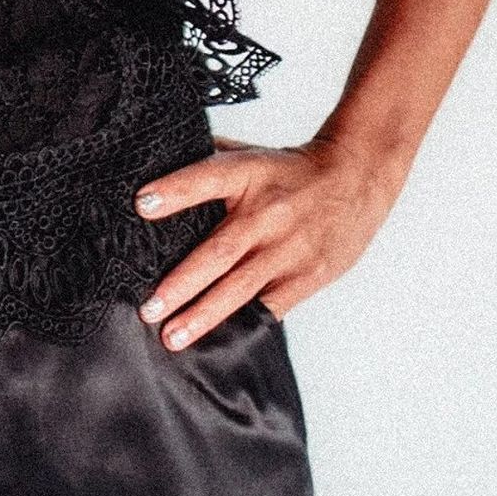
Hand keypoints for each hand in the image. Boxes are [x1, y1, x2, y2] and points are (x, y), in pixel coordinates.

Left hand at [130, 134, 403, 347]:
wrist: (355, 179)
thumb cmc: (290, 170)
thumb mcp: (251, 154)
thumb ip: (208, 160)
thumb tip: (155, 162)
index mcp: (249, 174)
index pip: (207, 178)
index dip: (175, 191)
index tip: (140, 204)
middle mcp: (268, 213)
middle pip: (220, 251)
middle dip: (181, 284)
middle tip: (148, 309)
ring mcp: (289, 248)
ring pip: (241, 287)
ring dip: (204, 315)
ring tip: (173, 337)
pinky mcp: (308, 275)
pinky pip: (270, 305)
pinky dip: (242, 323)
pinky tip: (218, 341)